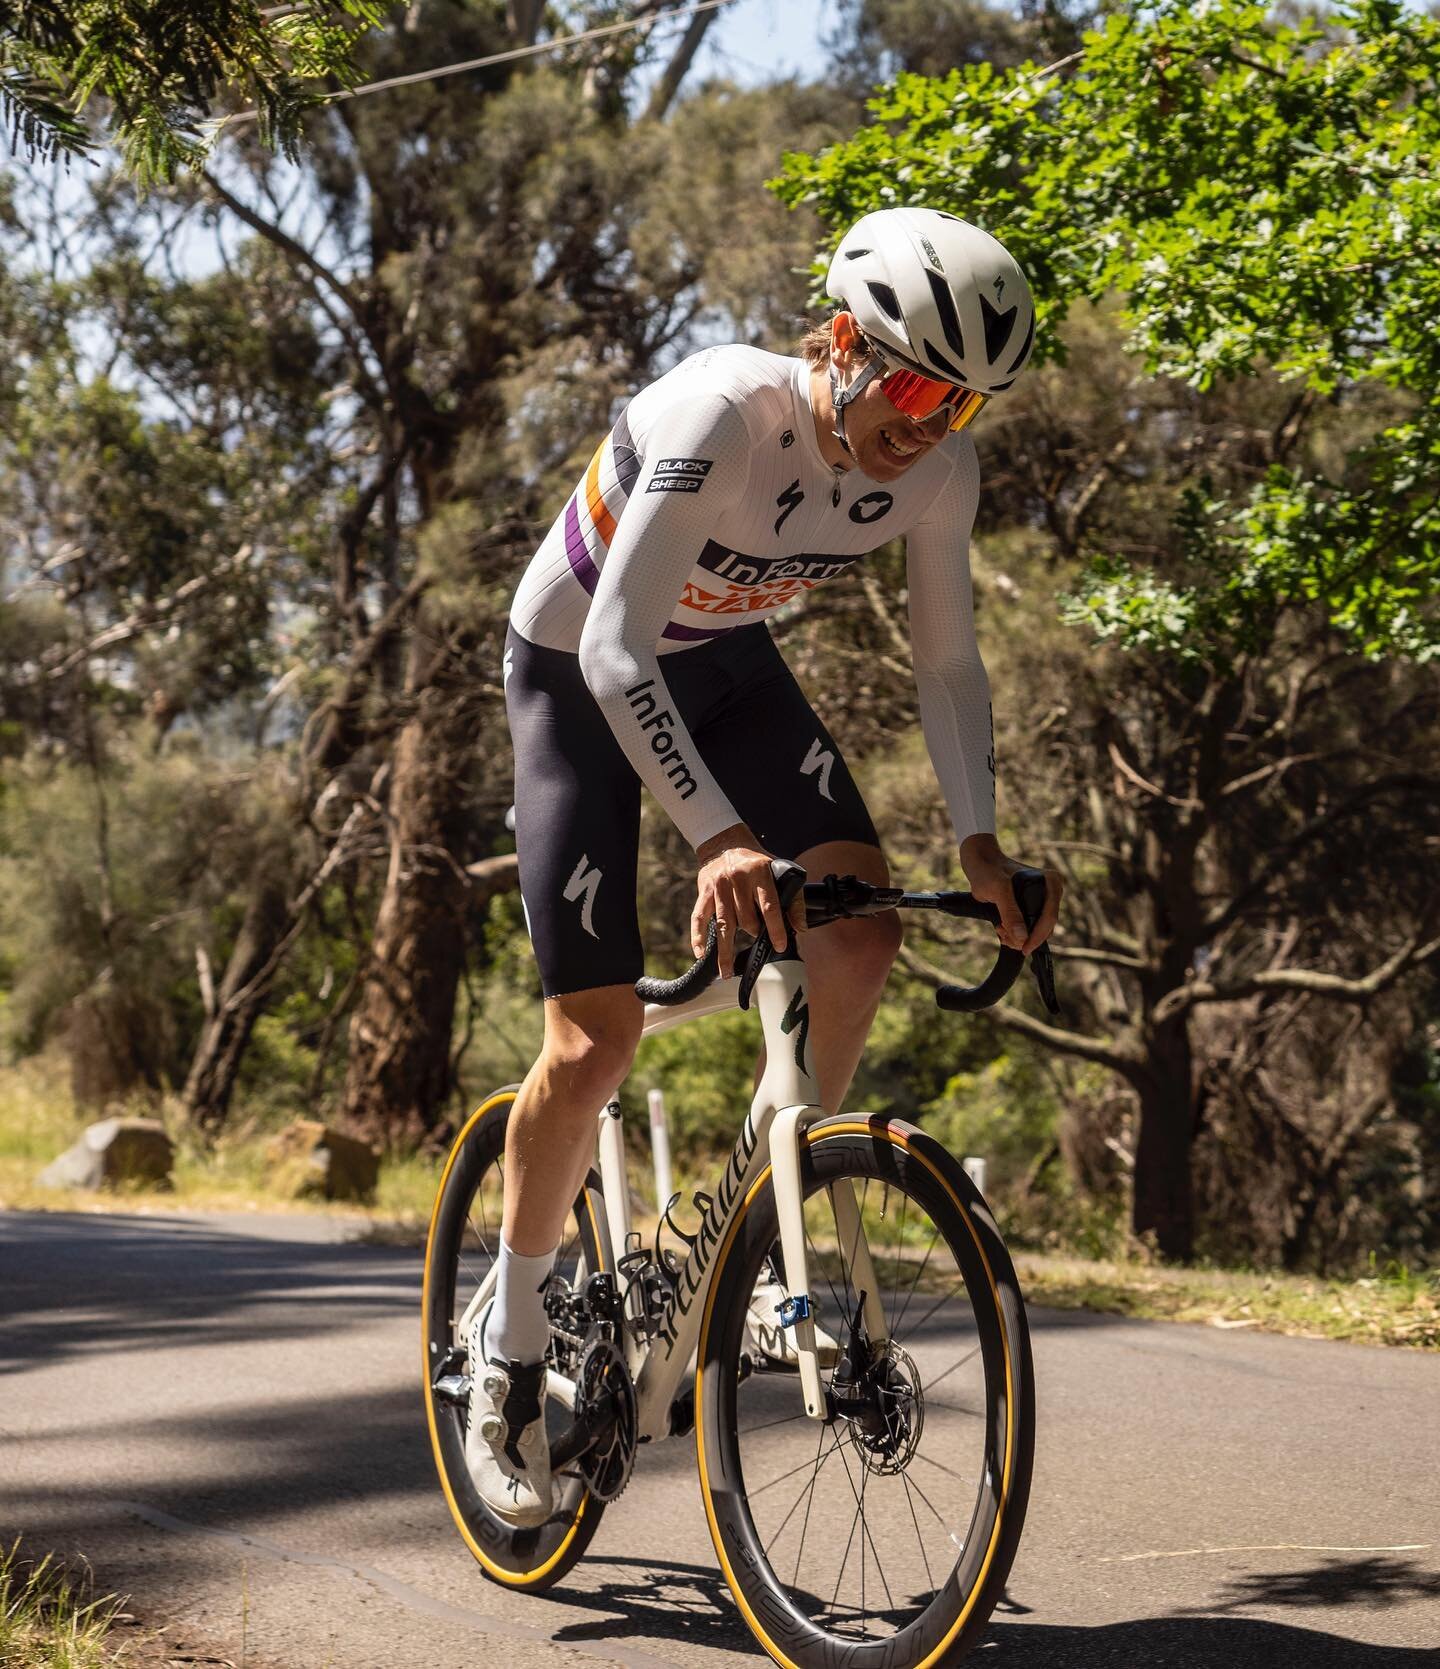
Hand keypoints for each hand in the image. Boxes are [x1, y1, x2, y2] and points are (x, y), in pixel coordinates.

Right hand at [692, 823, 805, 978]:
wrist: (725, 842)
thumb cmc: (756, 862)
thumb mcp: (778, 871)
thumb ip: (792, 899)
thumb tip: (800, 928)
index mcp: (760, 874)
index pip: (769, 906)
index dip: (775, 928)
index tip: (779, 946)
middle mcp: (737, 880)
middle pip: (746, 918)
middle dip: (753, 932)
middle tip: (756, 938)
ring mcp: (719, 886)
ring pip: (724, 924)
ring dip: (725, 950)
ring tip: (726, 972)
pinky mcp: (704, 891)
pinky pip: (699, 917)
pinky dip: (698, 936)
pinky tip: (701, 954)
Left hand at [959, 833, 1062, 953]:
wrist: (978, 862)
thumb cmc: (988, 869)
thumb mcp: (998, 890)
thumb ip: (1010, 912)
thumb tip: (1023, 938)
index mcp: (1051, 883)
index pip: (1050, 916)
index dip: (1037, 936)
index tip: (1024, 948)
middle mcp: (1050, 891)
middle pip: (1045, 925)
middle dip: (1025, 937)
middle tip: (1005, 937)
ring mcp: (1041, 900)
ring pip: (1036, 929)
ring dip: (1018, 936)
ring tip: (1000, 929)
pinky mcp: (1030, 906)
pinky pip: (1028, 926)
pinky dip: (1015, 933)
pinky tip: (1002, 928)